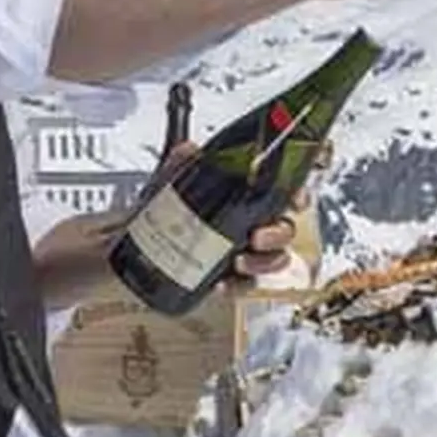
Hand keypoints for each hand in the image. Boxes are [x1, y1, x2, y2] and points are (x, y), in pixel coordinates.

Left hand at [152, 143, 303, 283]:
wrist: (138, 246)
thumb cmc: (160, 212)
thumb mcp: (170, 182)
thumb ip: (181, 164)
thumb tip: (189, 150)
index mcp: (246, 195)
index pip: (285, 191)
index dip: (298, 195)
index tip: (296, 201)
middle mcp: (252, 223)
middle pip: (285, 229)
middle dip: (278, 234)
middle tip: (257, 236)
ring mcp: (244, 251)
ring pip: (274, 259)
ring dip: (263, 263)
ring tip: (239, 262)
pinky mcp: (231, 277)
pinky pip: (247, 285)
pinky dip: (237, 286)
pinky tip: (220, 283)